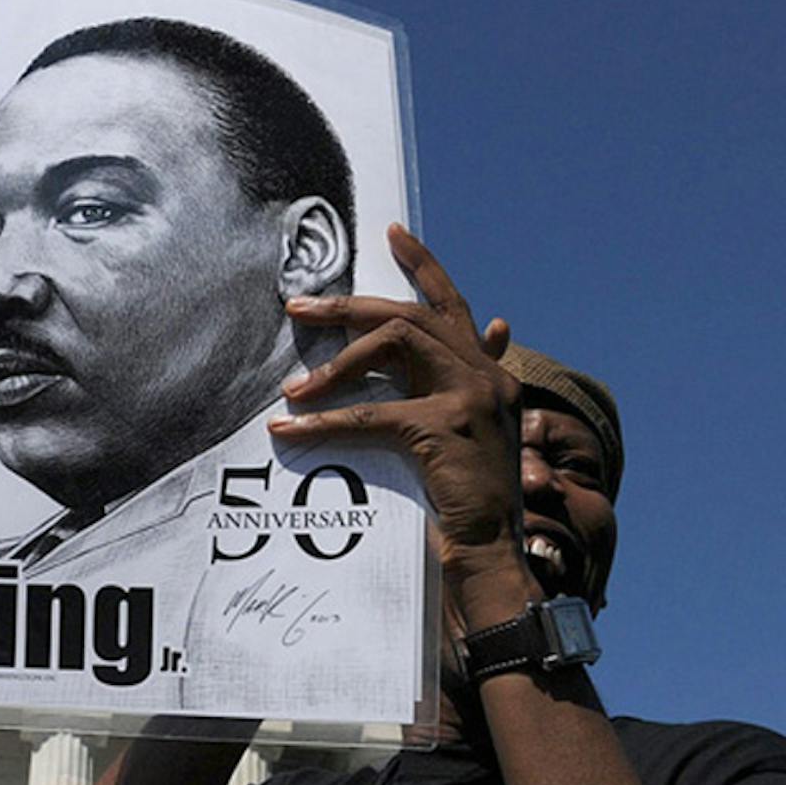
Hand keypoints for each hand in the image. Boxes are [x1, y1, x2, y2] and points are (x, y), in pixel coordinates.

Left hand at [271, 225, 536, 619]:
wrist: (493, 551)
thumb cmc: (470, 501)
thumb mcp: (474, 434)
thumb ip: (463, 387)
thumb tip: (490, 332)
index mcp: (489, 373)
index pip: (452, 304)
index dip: (423, 266)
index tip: (392, 233)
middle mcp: (486, 374)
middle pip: (409, 315)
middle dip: (349, 306)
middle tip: (299, 307)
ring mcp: (470, 397)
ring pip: (392, 345)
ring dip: (336, 362)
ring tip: (293, 386)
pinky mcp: (445, 428)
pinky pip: (372, 412)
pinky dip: (326, 420)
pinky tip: (292, 427)